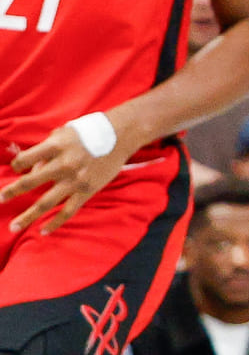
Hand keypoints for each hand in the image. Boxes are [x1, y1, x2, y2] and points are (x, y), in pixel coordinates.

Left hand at [6, 119, 129, 233]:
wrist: (122, 133)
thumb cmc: (91, 130)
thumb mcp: (67, 131)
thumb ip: (49, 148)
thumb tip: (34, 169)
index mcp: (56, 145)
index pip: (27, 158)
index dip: (17, 164)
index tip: (14, 169)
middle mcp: (63, 163)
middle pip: (31, 182)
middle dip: (12, 192)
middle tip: (0, 199)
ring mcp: (74, 179)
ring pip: (45, 203)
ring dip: (27, 216)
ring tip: (14, 227)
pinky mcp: (86, 190)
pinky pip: (66, 212)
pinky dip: (54, 223)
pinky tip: (42, 231)